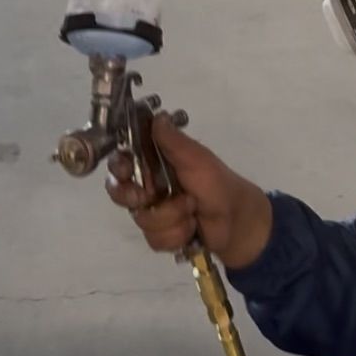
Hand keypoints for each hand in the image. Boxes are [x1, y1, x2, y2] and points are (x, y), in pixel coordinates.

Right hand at [106, 115, 273, 270]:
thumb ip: (173, 141)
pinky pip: (154, 239)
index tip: (126, 171)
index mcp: (153, 163)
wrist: (236, 221)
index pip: (121, 162)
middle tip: (150, 197)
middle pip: (120, 193)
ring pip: (142, 219)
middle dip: (135, 197)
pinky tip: (191, 228)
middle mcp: (148, 187)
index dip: (118, 168)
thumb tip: (157, 116)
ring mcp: (153, 213)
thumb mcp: (196, 158)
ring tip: (192, 211)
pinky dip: (176, 235)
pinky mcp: (160, 236)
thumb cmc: (216, 183)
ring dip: (171, 217)